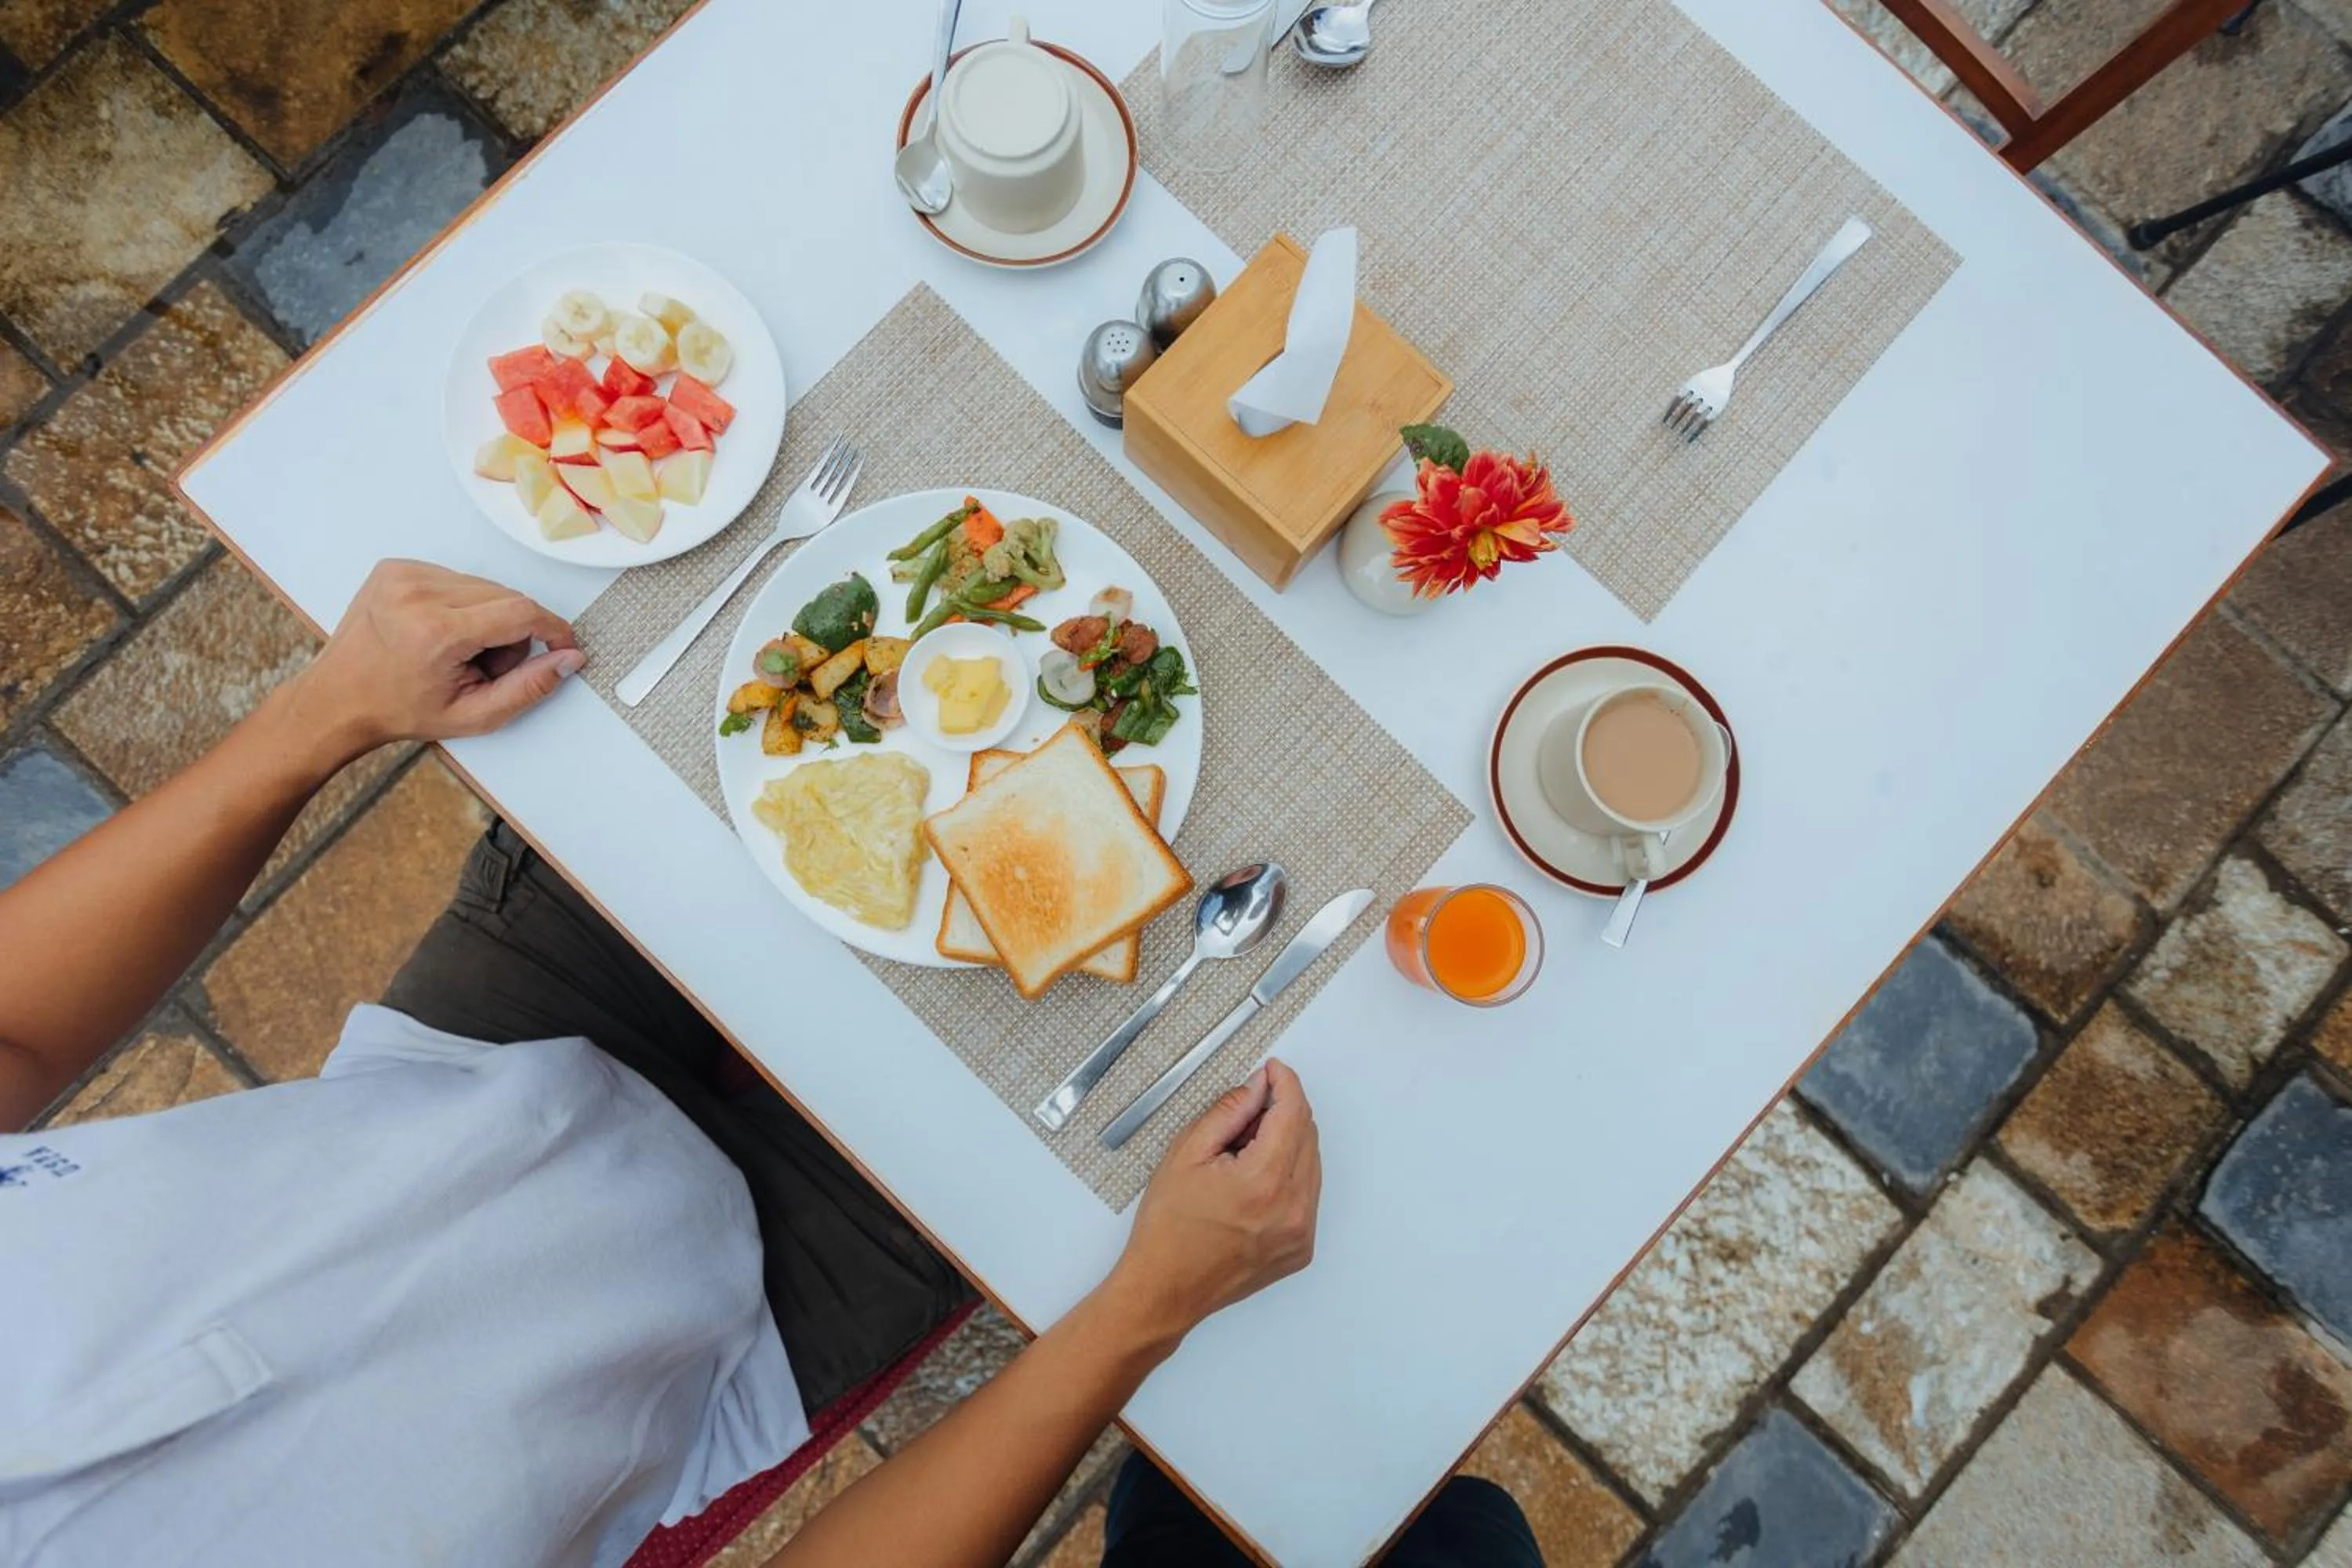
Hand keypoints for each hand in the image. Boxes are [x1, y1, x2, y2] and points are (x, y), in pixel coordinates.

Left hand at [286, 560, 583, 760]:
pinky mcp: (395, 567)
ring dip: (487, 617)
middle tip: (488, 666)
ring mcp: (403, 574)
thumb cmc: (399, 709)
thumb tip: (569, 658)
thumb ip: (529, 687)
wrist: (338, 699)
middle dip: (513, 632)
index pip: (520, 611)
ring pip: (484, 585)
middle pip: (506, 597)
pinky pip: (456, 578)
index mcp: (436, 631)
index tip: (561, 646)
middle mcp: (417, 593)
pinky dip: (461, 605)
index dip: (552, 629)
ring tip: (459, 651)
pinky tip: (440, 632)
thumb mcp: (473, 714)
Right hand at [1104, 1059, 1321, 1347]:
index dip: (1285, 1083)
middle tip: (1246, 1112)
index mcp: (1264, 1181)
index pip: (1293, 1113)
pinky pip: (1308, 1194)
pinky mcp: (1301, 1248)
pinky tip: (1253, 1182)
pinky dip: (1289, 1175)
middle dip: (1283, 1111)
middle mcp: (1293, 1209)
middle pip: (1308, 1134)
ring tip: (1242, 1153)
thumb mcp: (1185, 1154)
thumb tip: (1257, 1087)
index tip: (1272, 1070)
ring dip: (1287, 1143)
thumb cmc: (1167, 1228)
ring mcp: (1301, 1232)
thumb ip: (1228, 1112)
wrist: (1166, 1288)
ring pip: (1311, 1163)